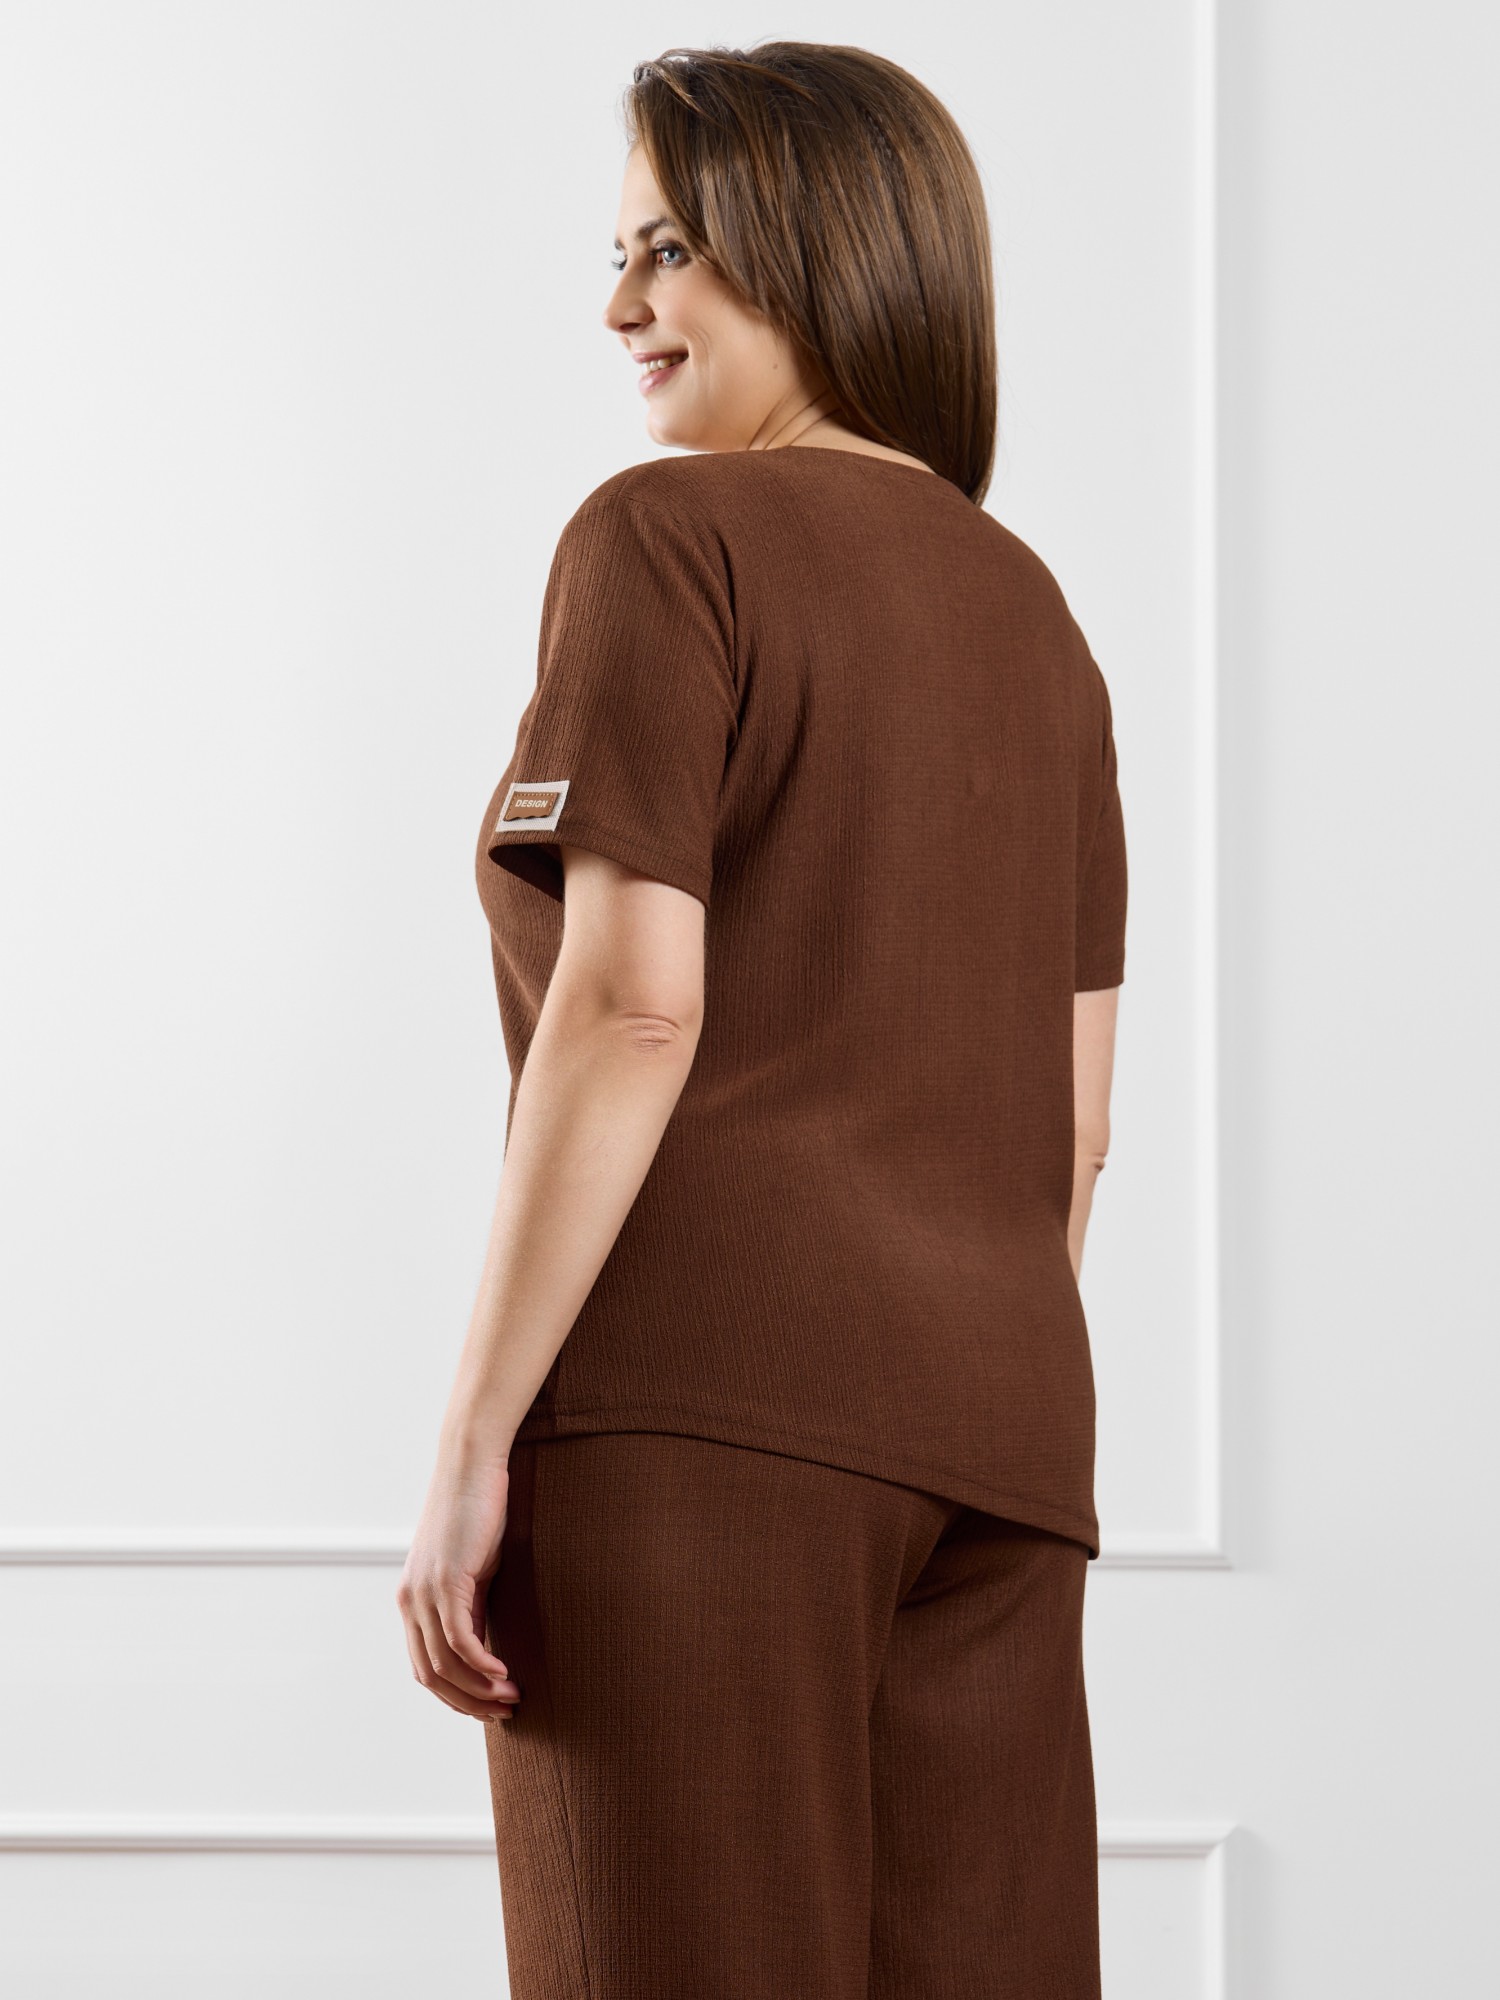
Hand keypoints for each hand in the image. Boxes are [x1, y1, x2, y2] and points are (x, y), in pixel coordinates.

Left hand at [396, 1451, 521, 1721]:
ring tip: (511, 1697)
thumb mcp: (473, 1567)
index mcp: (414, 1601)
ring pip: (445, 1663)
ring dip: (479, 1689)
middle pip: (431, 1675)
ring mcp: (425, 1592)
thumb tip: (488, 1645)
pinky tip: (504, 1674)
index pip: (426, 1667)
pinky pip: (459, 1639)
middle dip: (468, 1702)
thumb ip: (471, 1605)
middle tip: (504, 1711)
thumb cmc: (478, 1510)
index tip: (490, 1705)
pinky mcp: (446, 1580)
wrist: (471, 1464)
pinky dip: (481, 1665)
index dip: (457, 1695)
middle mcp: (411, 1601)